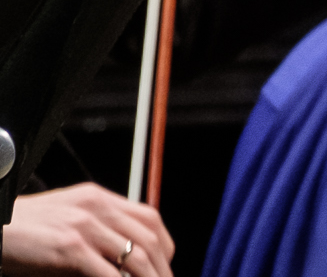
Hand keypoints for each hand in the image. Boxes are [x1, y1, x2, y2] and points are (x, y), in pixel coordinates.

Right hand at [0, 182, 172, 276]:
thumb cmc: (21, 231)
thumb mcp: (64, 220)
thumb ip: (94, 232)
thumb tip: (119, 261)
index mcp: (97, 198)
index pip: (148, 218)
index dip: (163, 244)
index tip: (163, 265)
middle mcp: (96, 207)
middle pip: (148, 238)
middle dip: (161, 267)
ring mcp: (84, 226)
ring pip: (135, 256)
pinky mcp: (70, 247)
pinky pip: (107, 271)